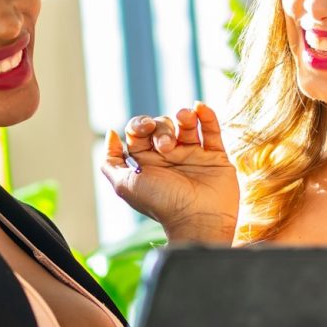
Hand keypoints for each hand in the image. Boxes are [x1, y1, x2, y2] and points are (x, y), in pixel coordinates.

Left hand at [101, 103, 238, 243]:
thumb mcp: (124, 184)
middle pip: (163, 126)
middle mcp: (169, 157)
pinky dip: (207, 116)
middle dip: (163, 129)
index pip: (141, 131)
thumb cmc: (160, 204)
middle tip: (166, 147)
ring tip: (186, 118)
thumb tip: (112, 134)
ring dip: (185, 116)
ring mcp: (193, 156)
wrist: (196, 220)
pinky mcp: (215, 157)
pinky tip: (201, 107)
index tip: (145, 129)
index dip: (141, 124)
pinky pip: (212, 131)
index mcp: (147, 162)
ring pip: (187, 125)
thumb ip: (111, 161)